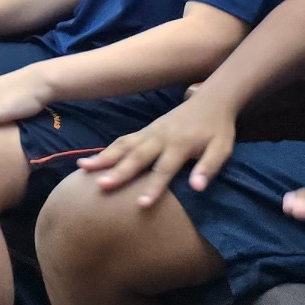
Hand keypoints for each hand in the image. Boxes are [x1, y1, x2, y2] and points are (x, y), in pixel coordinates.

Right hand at [80, 96, 241, 201]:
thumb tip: (197, 188)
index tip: (141, 204)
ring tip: (82, 168)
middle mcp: (160, 138)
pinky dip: (107, 150)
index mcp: (180, 144)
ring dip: (103, 157)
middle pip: (136, 157)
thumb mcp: (222, 148)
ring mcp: (150, 132)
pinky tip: (92, 160)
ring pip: (123, 146)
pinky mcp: (145, 130)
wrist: (211, 99)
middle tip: (100, 186)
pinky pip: (123, 140)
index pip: (164, 169)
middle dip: (118, 172)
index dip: (153, 188)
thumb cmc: (217, 129)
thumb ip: (209, 167)